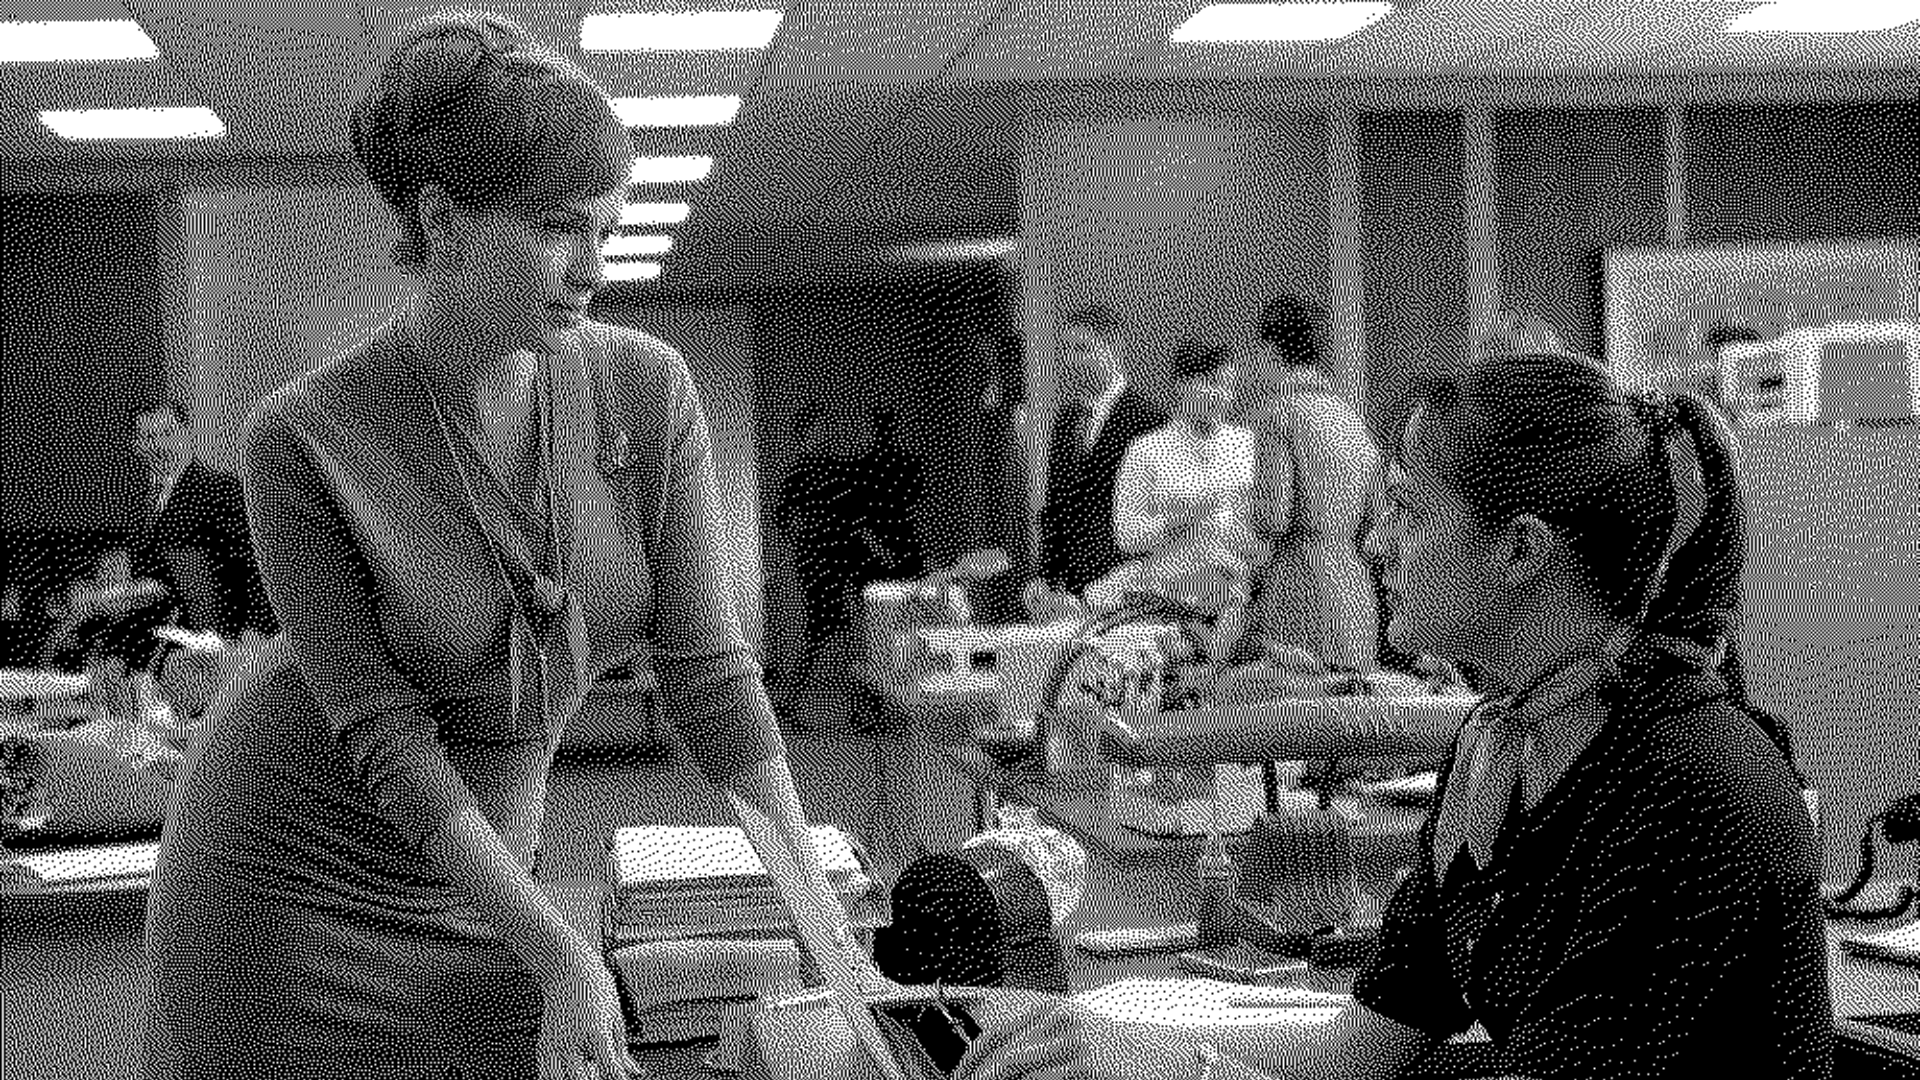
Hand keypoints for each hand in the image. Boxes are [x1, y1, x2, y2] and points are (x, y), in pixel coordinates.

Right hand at [536, 938, 647, 1079]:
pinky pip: (544, 1073)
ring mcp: (555, 1045)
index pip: (611, 1073)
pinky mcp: (543, 1044)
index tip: (624, 1079)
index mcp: (597, 1035)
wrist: (567, 967)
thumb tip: (634, 1073)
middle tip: (601, 1075)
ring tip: (584, 1074)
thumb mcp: (616, 1019)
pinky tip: (567, 1074)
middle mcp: (573, 1042)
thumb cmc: (595, 987)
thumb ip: (622, 1051)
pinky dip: (555, 1077)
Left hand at [956, 1000, 1201, 1079]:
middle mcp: (1060, 1019)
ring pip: (1012, 1069)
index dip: (970, 1062)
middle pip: (999, 1053)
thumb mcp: (1078, 1041)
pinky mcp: (1085, 1065)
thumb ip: (1042, 1046)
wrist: (1172, 1061)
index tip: (958, 1079)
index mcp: (1054, 1010)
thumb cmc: (1125, 1058)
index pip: (995, 1034)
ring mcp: (1072, 1041)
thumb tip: (1001, 1068)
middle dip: (976, 1077)